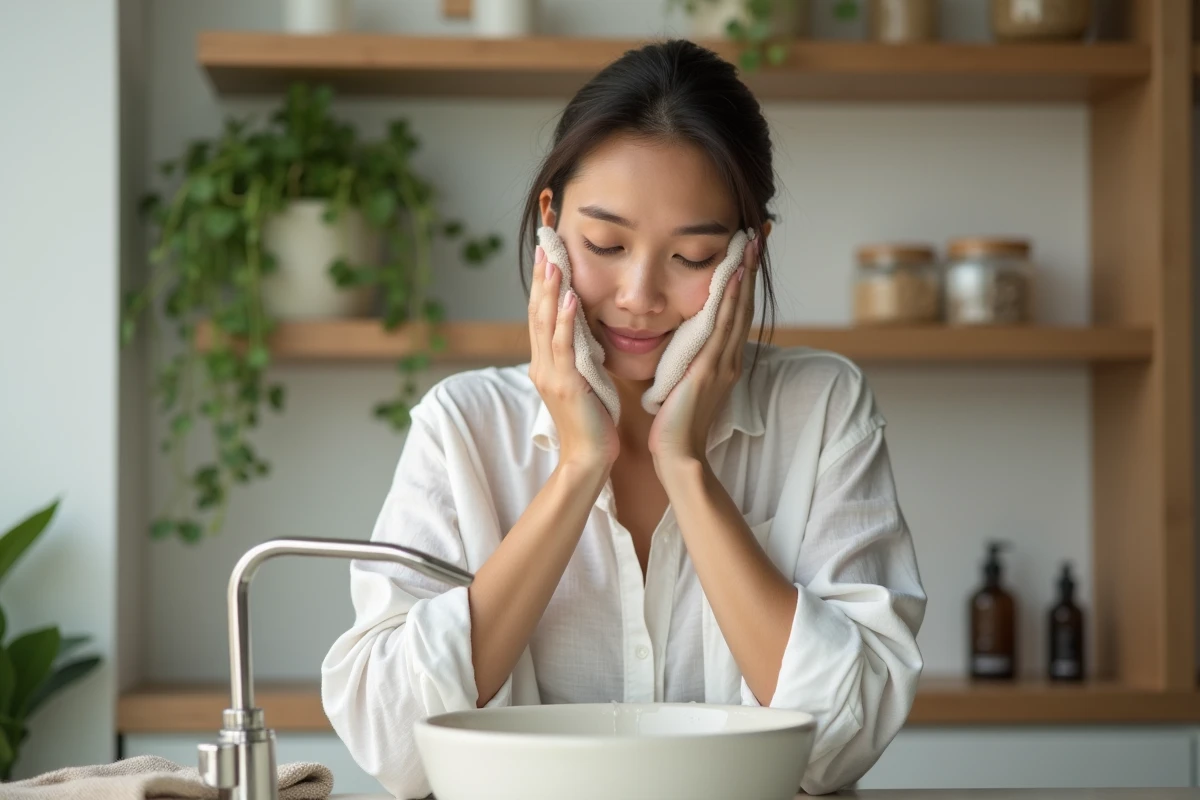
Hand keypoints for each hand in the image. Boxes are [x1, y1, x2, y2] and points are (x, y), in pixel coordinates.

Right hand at [528, 245, 619, 469]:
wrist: (588, 460)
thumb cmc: (592, 424)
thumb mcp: (584, 382)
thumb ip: (579, 357)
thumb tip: (587, 332)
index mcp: (546, 363)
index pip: (540, 315)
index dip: (543, 284)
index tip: (548, 255)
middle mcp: (542, 365)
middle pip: (536, 312)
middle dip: (542, 277)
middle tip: (545, 245)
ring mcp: (551, 374)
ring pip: (544, 323)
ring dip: (550, 289)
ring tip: (554, 260)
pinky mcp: (566, 384)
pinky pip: (564, 346)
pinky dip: (564, 320)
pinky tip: (570, 298)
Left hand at [649, 237, 758, 468]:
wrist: (678, 455)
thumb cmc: (675, 424)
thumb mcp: (683, 383)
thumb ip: (687, 361)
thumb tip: (679, 342)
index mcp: (723, 360)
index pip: (735, 312)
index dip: (742, 280)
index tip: (746, 250)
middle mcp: (729, 358)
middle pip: (743, 303)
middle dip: (750, 267)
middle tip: (757, 234)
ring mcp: (722, 362)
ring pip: (737, 309)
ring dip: (744, 274)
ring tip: (749, 243)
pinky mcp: (709, 369)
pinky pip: (722, 327)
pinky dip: (730, 299)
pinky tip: (733, 276)